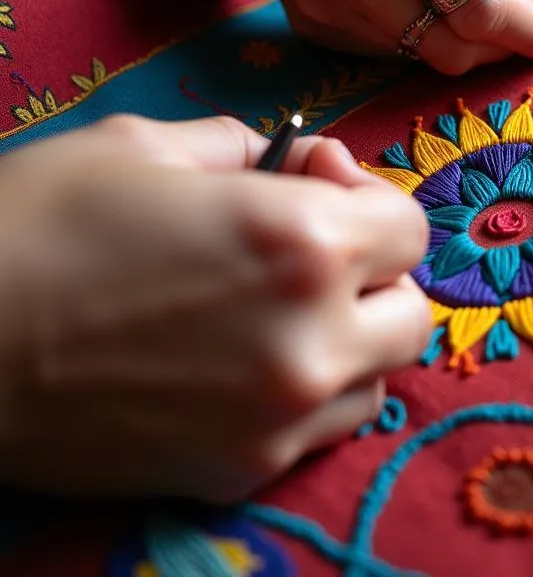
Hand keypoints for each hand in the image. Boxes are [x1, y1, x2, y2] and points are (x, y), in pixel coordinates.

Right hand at [0, 115, 431, 501]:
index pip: (409, 227)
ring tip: (280, 311)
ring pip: (376, 375)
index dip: (368, 199)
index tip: (317, 187)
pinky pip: (320, 429)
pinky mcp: (237, 472)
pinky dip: (308, 393)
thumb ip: (246, 145)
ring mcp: (279, 418)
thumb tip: (302, 161)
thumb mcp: (145, 146)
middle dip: (375, 273)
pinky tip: (247, 364)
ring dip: (350, 336)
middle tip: (312, 254)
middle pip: (411, 310)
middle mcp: (312, 338)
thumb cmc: (37, 223)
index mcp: (302, 241)